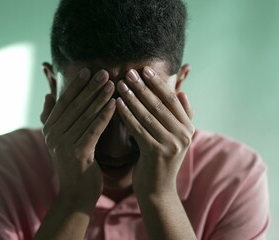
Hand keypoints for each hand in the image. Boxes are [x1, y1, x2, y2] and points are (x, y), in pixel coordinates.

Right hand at [40, 68, 115, 205]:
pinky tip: (115, 104)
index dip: (76, 85)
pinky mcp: (77, 154)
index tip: (88, 69)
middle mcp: (53, 135)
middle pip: (75, 106)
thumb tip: (48, 96)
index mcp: (49, 128)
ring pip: (85, 116)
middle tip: (104, 71)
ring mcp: (63, 144)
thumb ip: (54, 117)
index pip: (64, 101)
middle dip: (91, 87)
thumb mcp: (61, 139)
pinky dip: (104, 116)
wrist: (76, 193)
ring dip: (100, 98)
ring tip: (113, 83)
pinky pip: (94, 130)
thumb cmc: (75, 163)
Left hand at [116, 66, 194, 197]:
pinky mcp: (157, 153)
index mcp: (188, 128)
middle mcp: (184, 135)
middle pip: (159, 104)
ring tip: (119, 84)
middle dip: (143, 87)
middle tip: (128, 72)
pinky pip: (138, 128)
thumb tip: (182, 93)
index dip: (157, 83)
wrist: (157, 190)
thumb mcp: (173, 138)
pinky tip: (116, 104)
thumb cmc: (160, 160)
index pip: (172, 99)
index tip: (144, 69)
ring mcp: (172, 144)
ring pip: (148, 114)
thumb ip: (178, 116)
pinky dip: (127, 114)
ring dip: (132, 97)